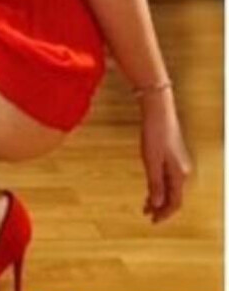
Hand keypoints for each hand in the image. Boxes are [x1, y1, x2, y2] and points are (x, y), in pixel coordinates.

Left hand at [140, 91, 191, 222]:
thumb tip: (158, 205)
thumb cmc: (155, 133)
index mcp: (180, 174)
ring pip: (171, 186)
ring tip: (146, 204)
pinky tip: (151, 185)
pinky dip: (159, 185)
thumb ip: (155, 184)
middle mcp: (183, 170)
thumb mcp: (152, 161)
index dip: (164, 214)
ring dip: (159, 196)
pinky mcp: (173, 154)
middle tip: (147, 214)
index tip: (153, 221)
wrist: (158, 110)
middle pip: (174, 196)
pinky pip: (168, 177)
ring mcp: (179, 162)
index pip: (175, 202)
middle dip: (161, 207)